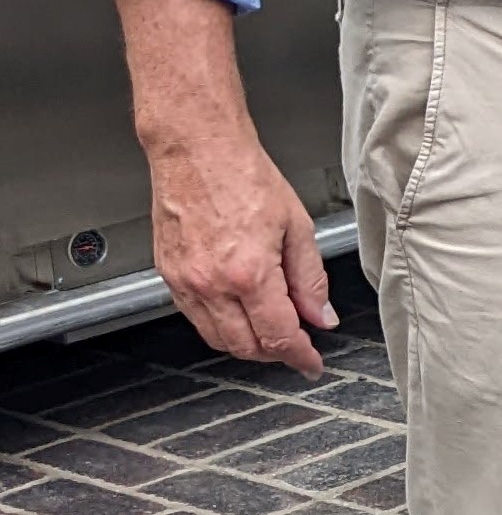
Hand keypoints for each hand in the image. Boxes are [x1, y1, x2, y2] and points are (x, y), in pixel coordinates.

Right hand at [146, 129, 335, 375]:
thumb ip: (310, 279)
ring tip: (270, 331)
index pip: (279, 336)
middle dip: (275, 354)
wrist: (197, 150)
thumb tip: (321, 315)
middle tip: (297, 347)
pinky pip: (194, 317)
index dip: (301, 357)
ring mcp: (184, 282)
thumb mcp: (297, 227)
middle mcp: (211, 284)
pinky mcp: (167, 274)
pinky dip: (219, 325)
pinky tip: (238, 312)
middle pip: (245, 346)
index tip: (312, 364)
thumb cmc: (244, 176)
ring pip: (216, 338)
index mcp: (249, 274)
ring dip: (246, 344)